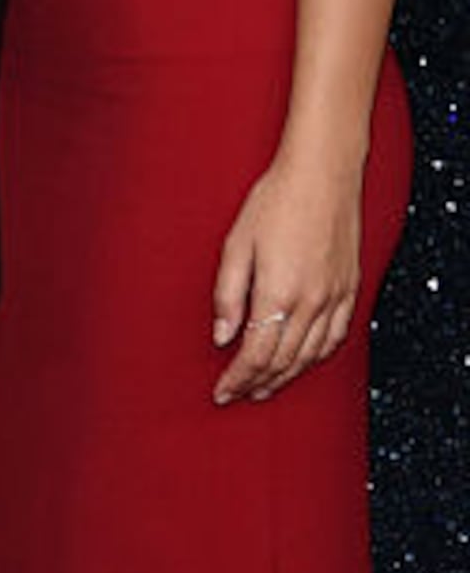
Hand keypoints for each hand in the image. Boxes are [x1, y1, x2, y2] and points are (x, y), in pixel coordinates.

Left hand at [211, 149, 364, 404]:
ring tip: (263, 388)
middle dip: (257, 384)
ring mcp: (336, 298)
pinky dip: (315, 358)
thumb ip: (228, 294)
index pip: (256, 354)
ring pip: (311, 355)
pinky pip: (335, 338)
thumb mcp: (236, 244)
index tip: (221, 392)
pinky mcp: (350, 290)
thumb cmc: (274, 203)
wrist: (323, 177)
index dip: (237, 378)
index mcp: (279, 292)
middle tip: (236, 396)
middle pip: (283, 361)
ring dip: (285, 377)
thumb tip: (221, 336)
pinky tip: (301, 362)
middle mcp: (312, 302)